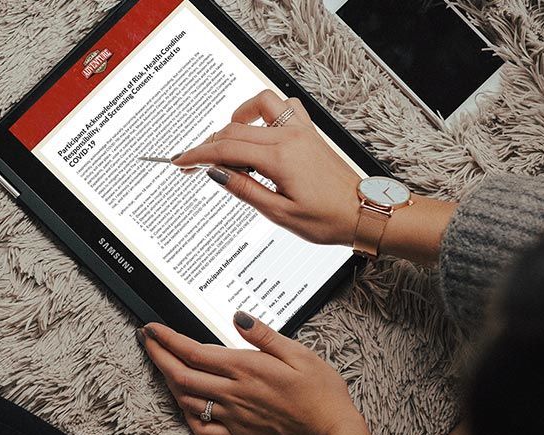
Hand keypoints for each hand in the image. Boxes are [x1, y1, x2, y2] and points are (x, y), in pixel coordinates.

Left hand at [138, 312, 382, 434]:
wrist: (330, 431)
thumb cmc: (321, 392)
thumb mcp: (298, 353)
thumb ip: (263, 335)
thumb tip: (238, 316)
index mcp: (246, 368)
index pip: (193, 351)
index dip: (166, 339)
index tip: (151, 328)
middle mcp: (233, 392)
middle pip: (180, 375)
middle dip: (157, 356)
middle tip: (145, 341)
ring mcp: (233, 415)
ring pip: (186, 400)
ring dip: (167, 381)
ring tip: (161, 365)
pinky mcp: (238, 434)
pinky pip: (201, 428)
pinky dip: (185, 414)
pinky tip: (184, 403)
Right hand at [173, 90, 361, 245]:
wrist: (363, 212)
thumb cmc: (327, 218)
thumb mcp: (279, 214)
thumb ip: (244, 189)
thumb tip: (216, 173)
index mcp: (280, 158)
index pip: (226, 150)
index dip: (198, 155)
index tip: (181, 162)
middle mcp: (290, 137)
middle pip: (235, 130)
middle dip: (208, 144)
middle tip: (193, 162)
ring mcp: (301, 130)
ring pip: (258, 107)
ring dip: (236, 119)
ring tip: (227, 141)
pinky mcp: (309, 131)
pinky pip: (283, 106)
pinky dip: (264, 111)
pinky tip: (258, 128)